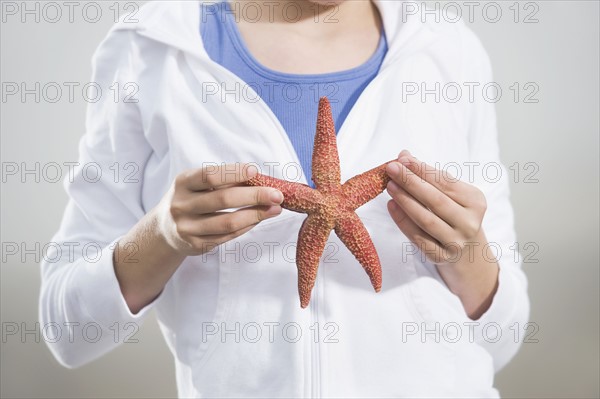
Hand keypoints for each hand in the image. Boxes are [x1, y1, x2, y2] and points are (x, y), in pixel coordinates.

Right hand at [156, 163, 283, 255]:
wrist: (165, 228)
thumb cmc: (191, 199)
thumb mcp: (197, 184)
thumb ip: (223, 181)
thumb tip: (261, 180)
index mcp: (182, 183)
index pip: (210, 176)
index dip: (234, 173)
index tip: (256, 171)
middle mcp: (181, 205)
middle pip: (223, 200)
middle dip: (255, 196)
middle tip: (278, 195)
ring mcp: (187, 228)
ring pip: (228, 222)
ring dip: (256, 215)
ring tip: (275, 209)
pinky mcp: (196, 245)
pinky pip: (228, 236)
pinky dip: (247, 226)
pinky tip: (259, 219)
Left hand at [385, 150, 497, 318]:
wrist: (468, 254)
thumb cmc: (454, 215)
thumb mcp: (451, 195)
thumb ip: (429, 176)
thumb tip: (404, 156)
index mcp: (475, 201)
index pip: (446, 182)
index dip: (423, 169)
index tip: (404, 158)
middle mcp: (469, 222)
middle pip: (436, 199)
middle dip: (411, 181)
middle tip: (392, 168)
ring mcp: (456, 242)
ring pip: (426, 219)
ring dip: (405, 200)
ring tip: (390, 185)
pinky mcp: (440, 257)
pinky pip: (418, 237)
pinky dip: (402, 221)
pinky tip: (391, 206)